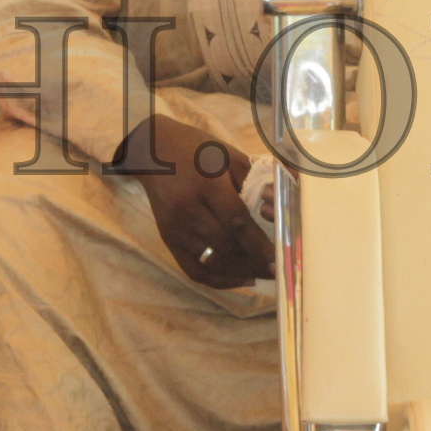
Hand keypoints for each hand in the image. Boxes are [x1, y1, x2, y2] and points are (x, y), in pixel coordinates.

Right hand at [123, 115, 271, 288]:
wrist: (151, 151)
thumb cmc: (196, 150)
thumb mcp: (228, 156)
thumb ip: (253, 181)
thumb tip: (279, 206)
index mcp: (206, 185)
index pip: (236, 222)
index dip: (259, 245)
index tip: (279, 260)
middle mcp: (188, 210)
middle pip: (225, 246)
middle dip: (254, 262)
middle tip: (277, 268)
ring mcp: (175, 228)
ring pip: (212, 262)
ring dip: (239, 272)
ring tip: (262, 274)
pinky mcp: (167, 239)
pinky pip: (193, 269)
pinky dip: (217, 280)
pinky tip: (238, 278)